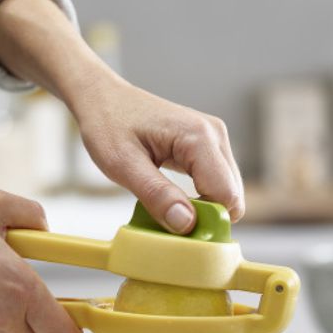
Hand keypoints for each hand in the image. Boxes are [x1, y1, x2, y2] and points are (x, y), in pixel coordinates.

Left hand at [0, 0, 242, 233]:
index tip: (177, 235)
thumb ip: (156, 195)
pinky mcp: (208, 148)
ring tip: (165, 208)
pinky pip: (215, 185)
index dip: (207, 223)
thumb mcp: (123, 165)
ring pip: (225, 193)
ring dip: (200, 210)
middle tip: (166, 222)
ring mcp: (215, 140)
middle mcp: (215, 135)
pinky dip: (197, 200)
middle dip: (204, 218)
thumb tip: (186, 225)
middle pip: (230, 197)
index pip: (226, 196)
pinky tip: (172, 199)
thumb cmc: (108, 125)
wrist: (102, 98)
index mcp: (199, 137)